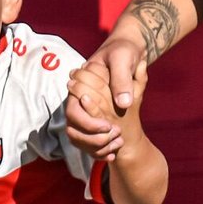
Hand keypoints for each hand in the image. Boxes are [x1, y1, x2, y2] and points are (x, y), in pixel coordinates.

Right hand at [64, 28, 149, 145]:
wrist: (128, 51)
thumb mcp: (124, 59)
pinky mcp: (93, 118)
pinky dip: (100, 150)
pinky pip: (87, 142)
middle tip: (117, 135)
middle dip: (94, 139)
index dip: (90, 124)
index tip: (112, 126)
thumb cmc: (123, 52)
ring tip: (118, 143)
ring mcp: (84, 110)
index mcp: (80, 86)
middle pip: (74, 129)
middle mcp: (78, 100)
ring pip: (78, 138)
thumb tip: (123, 103)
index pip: (74, 113)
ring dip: (96, 147)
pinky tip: (114, 152)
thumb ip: (122, 79)